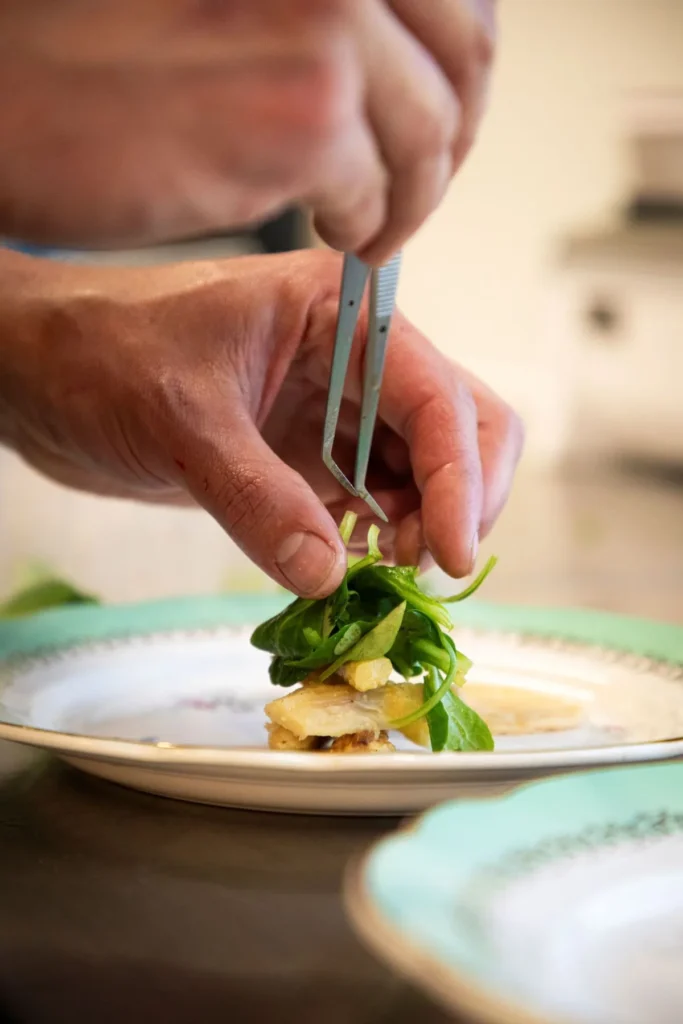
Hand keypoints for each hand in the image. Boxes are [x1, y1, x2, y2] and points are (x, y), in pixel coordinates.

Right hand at [0, 0, 494, 261]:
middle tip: (424, 180)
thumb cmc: (94, 52)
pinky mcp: (298, 118)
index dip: (460, 67)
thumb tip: (405, 60)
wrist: (9, 102)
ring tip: (376, 225)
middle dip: (453, 133)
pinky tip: (337, 234)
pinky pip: (376, 195)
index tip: (446, 112)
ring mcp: (323, 25)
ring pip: (429, 136)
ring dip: (413, 196)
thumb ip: (321, 11)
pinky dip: (369, 229)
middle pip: (464, 55)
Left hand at [0, 248, 522, 595]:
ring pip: (428, 472)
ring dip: (422, 528)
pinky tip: (353, 569)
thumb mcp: (181, 420)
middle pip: (464, 428)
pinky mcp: (314, 457)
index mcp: (344, 314)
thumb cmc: (101, 355)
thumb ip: (257, 499)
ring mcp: (340, 411)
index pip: (440, 396)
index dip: (459, 479)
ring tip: (382, 575)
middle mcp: (358, 359)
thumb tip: (329, 577)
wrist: (42, 368)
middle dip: (460, 500)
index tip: (451, 555)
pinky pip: (377, 502)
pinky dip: (381, 542)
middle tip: (419, 566)